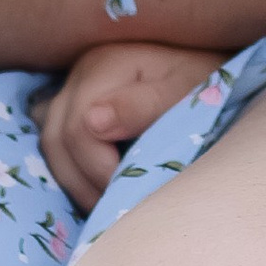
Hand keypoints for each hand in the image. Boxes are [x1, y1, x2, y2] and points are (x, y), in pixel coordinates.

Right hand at [36, 40, 224, 213]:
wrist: (214, 57)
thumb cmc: (208, 75)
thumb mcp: (186, 89)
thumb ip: (142, 106)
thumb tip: (91, 123)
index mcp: (105, 65)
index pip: (77, 131)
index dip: (99, 171)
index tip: (132, 193)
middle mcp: (81, 72)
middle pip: (56, 140)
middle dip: (85, 183)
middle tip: (119, 208)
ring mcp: (75, 85)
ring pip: (51, 143)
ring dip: (77, 179)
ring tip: (111, 202)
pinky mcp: (77, 101)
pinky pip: (57, 139)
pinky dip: (73, 165)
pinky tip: (98, 182)